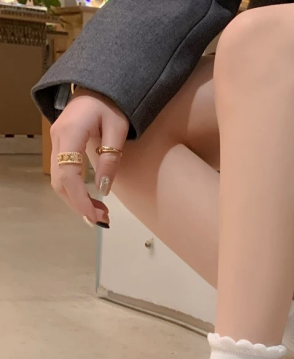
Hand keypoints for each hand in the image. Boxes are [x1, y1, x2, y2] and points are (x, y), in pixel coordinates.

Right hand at [50, 88, 128, 225]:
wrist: (100, 86)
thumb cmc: (113, 104)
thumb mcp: (118, 130)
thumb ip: (110, 158)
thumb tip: (104, 188)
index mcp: (71, 132)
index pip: (69, 174)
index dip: (80, 199)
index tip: (95, 216)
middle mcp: (58, 138)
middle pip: (60, 181)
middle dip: (79, 204)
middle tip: (102, 219)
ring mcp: (57, 141)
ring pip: (59, 180)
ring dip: (77, 200)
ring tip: (100, 213)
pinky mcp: (61, 145)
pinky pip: (64, 173)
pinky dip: (75, 190)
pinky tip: (92, 199)